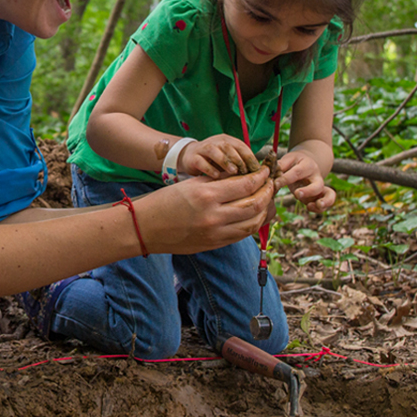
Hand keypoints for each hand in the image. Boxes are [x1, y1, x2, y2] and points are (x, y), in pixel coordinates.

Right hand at [140, 166, 273, 253]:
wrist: (145, 228)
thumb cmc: (164, 202)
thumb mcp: (190, 184)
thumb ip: (218, 181)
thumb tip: (244, 177)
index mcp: (206, 195)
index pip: (246, 185)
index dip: (260, 177)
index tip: (265, 172)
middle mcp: (213, 215)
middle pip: (254, 203)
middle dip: (267, 192)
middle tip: (270, 184)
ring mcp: (215, 233)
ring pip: (253, 222)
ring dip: (264, 210)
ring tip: (265, 200)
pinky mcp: (214, 244)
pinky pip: (242, 234)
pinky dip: (252, 223)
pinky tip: (253, 215)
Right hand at [179, 134, 260, 178]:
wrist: (190, 156)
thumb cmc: (214, 160)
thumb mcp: (228, 159)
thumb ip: (240, 163)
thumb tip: (258, 175)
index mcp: (227, 140)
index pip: (241, 146)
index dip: (250, 157)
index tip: (257, 171)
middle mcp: (215, 142)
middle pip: (228, 147)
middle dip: (239, 159)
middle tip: (246, 172)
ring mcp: (203, 149)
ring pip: (214, 151)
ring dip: (225, 161)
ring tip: (233, 172)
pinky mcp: (193, 158)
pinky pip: (201, 161)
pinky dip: (209, 169)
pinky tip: (216, 176)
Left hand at [276, 150, 335, 212]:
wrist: (308, 161)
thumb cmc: (294, 162)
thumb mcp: (288, 159)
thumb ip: (279, 165)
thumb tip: (268, 171)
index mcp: (307, 165)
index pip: (297, 172)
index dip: (285, 179)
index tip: (275, 184)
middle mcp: (317, 177)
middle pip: (318, 185)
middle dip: (308, 191)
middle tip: (297, 194)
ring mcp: (320, 187)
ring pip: (329, 195)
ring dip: (323, 202)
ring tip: (310, 206)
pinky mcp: (320, 196)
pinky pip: (325, 204)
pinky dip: (319, 209)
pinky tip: (309, 208)